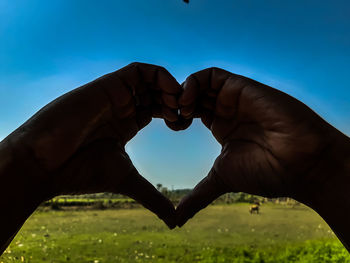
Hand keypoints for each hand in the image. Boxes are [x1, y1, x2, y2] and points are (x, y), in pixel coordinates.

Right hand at [5, 62, 187, 228]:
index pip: (159, 109)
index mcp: (127, 124)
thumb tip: (173, 222)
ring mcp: (116, 95)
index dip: (177, 113)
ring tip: (178, 105)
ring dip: (170, 87)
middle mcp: (122, 107)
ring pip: (151, 79)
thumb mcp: (127, 180)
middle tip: (185, 114)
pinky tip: (169, 92)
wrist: (46, 164)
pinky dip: (159, 76)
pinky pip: (139, 71)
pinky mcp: (108, 86)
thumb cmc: (81, 171)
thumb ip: (152, 197)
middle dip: (177, 99)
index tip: (184, 125)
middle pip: (157, 92)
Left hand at [176, 67, 344, 225]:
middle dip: (177, 103)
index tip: (172, 127)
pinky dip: (194, 82)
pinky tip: (188, 101)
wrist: (301, 164)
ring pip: (200, 83)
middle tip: (172, 118)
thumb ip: (198, 196)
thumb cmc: (266, 172)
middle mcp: (227, 110)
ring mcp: (234, 98)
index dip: (177, 116)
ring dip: (183, 92)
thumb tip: (176, 220)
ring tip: (180, 110)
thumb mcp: (221, 180)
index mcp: (222, 127)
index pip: (193, 112)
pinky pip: (212, 75)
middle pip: (195, 95)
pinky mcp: (242, 88)